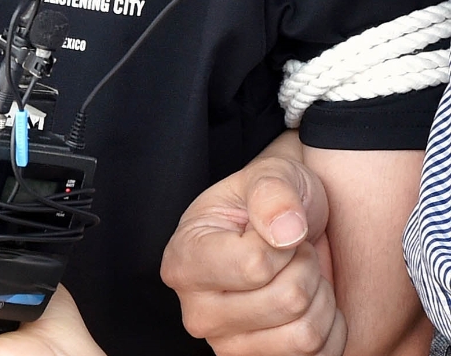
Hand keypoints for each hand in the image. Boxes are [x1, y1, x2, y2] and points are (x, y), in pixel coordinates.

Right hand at [161, 146, 346, 354]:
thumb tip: (286, 231)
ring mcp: (228, 348)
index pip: (255, 265)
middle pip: (286, 301)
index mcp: (183, 260)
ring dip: (321, 296)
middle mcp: (197, 314)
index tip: (276, 226)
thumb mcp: (270, 175)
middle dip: (306, 266)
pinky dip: (331, 328)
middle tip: (294, 249)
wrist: (285, 233)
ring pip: (305, 335)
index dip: (284, 241)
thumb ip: (273, 191)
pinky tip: (312, 303)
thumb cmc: (270, 201)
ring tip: (302, 274)